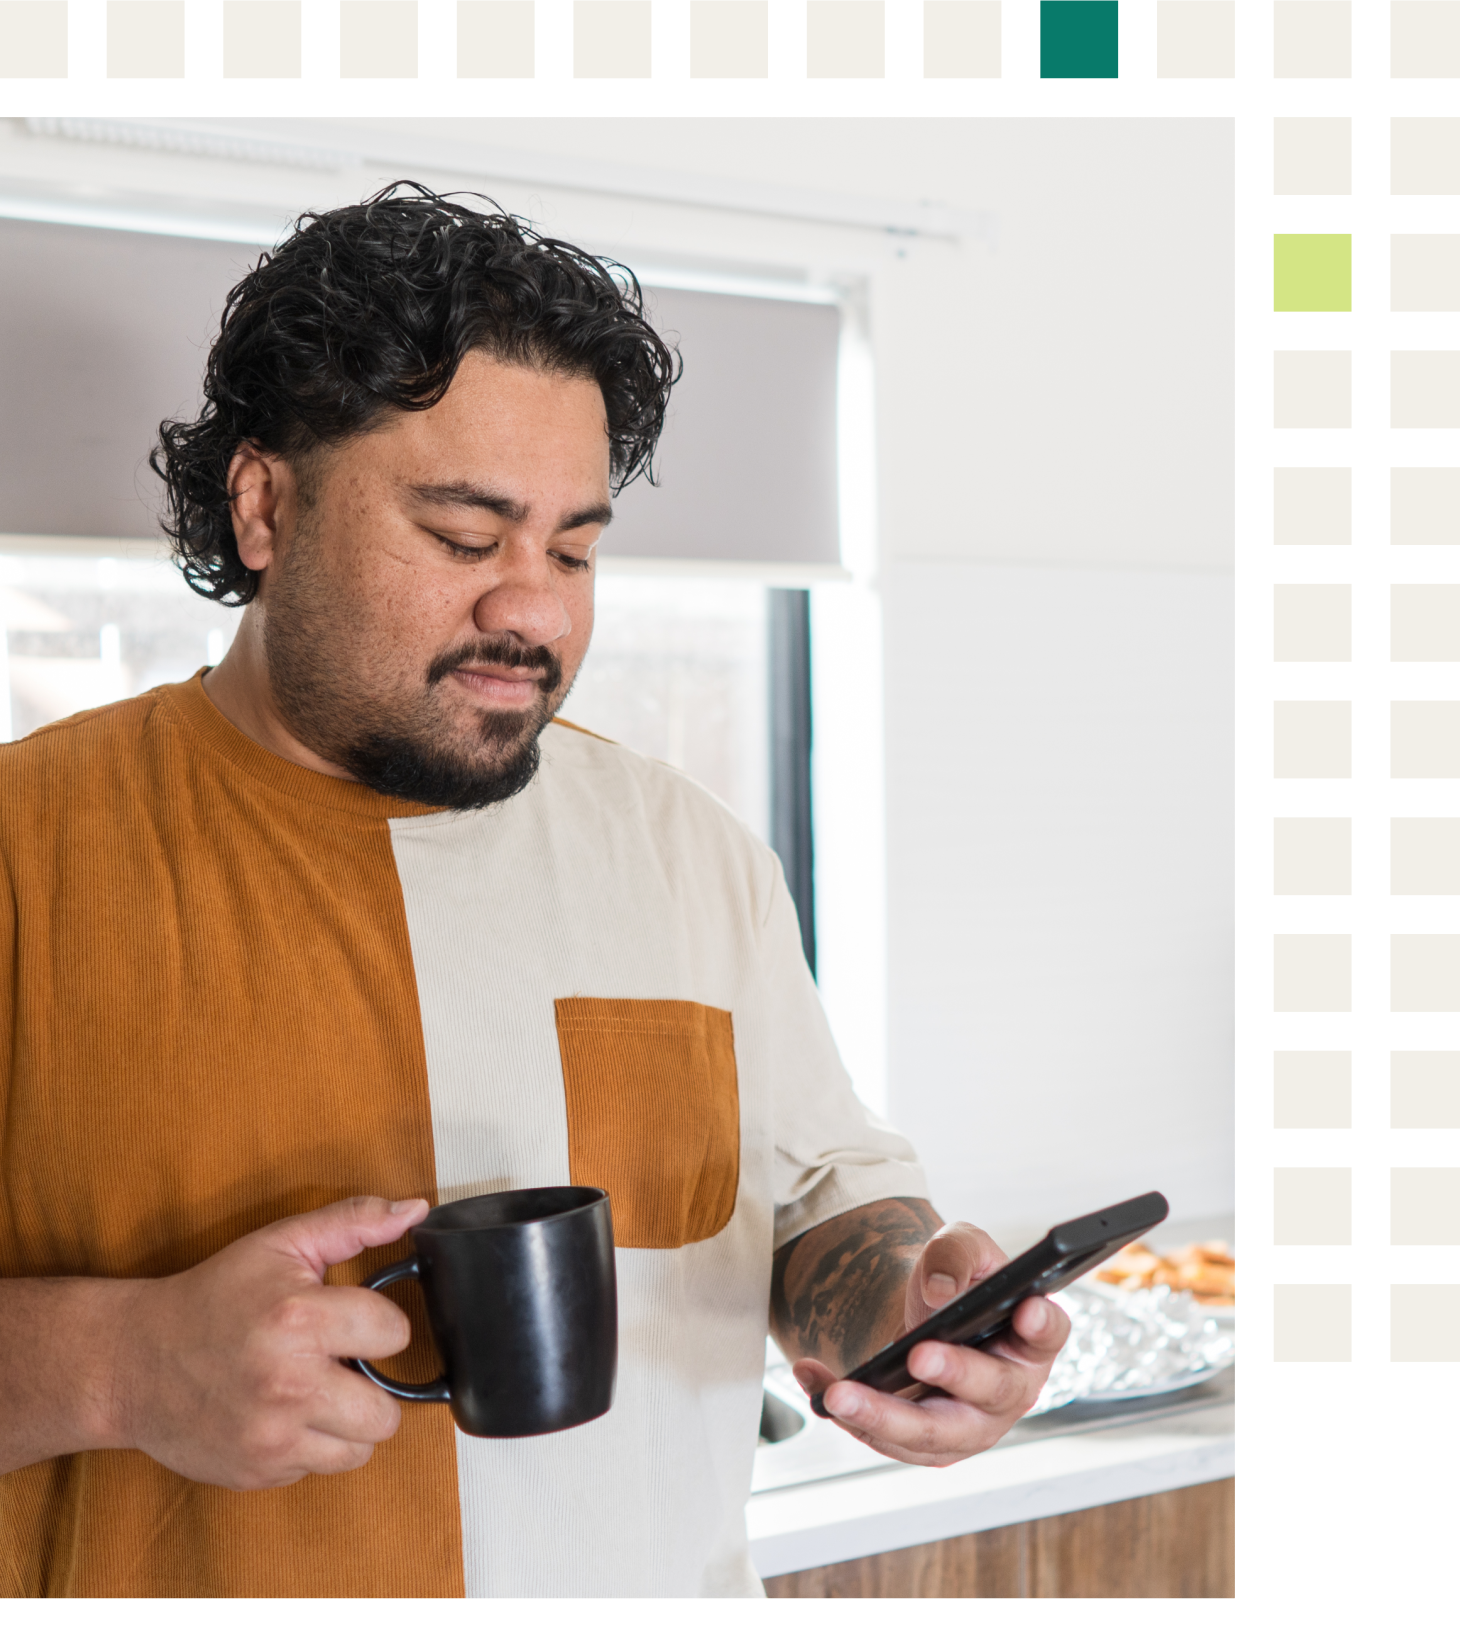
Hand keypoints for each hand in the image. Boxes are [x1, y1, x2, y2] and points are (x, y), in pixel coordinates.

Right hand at [109, 1196, 430, 1489]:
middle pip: (386, 1412)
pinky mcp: (257, 1471)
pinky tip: (284, 1416)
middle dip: (373, 1388)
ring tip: (316, 1393)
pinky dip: (311, 1446)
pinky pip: (317, 1469)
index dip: (380, 1324)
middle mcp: (289, 1383)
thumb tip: (414, 1210)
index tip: (354, 1322)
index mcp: (298, 1319)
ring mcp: (272, 1436)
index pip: (395, 1333)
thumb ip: (353, 1222)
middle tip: (341, 1366)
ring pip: (360, 1450)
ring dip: (347, 1423)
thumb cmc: (212, 1298)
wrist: (133, 1362)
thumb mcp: (280, 1244)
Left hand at [791, 1221, 1070, 1467]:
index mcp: (1031, 1339)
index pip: (1049, 1332)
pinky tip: (814, 1382)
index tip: (1026, 1309)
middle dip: (954, 1373)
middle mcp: (1011, 1391)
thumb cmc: (958, 1285)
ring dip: (882, 1416)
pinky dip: (848, 1414)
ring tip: (839, 1392)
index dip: (1042, 1323)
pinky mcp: (930, 1446)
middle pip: (991, 1393)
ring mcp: (972, 1427)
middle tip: (919, 1354)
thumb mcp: (959, 1247)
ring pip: (932, 1435)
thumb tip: (939, 1291)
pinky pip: (888, 1440)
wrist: (928, 1319)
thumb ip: (956, 1254)